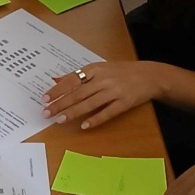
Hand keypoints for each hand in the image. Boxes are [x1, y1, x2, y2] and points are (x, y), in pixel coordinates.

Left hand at [42, 61, 161, 128]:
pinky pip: (108, 112)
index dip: (57, 90)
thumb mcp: (100, 68)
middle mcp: (103, 79)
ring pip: (90, 103)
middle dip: (60, 103)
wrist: (150, 75)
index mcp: (95, 69)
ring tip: (60, 120)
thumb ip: (79, 75)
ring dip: (73, 112)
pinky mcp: (125, 102)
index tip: (44, 98)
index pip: (71, 80)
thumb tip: (56, 79)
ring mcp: (114, 91)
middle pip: (77, 93)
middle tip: (46, 112)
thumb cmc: (121, 72)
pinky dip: (95, 119)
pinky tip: (84, 126)